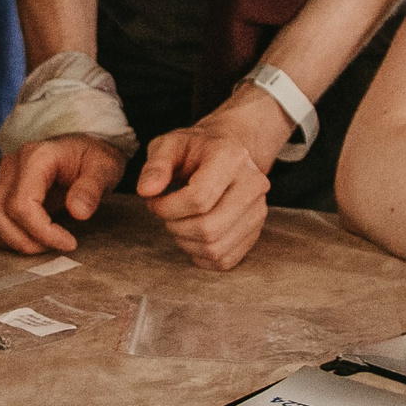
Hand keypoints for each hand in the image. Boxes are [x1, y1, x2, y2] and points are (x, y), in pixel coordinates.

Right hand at [0, 134, 127, 254]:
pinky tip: (26, 238)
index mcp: (35, 157)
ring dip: (11, 241)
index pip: (21, 204)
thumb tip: (78, 212)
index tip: (69, 243)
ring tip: (43, 243)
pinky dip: (0, 237)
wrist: (84, 148)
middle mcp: (12, 166)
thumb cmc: (93, 157)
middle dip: (26, 241)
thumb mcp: (104, 167)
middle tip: (57, 245)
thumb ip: (91, 188)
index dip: (42, 232)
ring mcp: (2, 179)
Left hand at [137, 107, 273, 271]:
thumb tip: (146, 191)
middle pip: (209, 228)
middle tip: (165, 214)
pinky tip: (191, 235)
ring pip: (215, 248)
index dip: (167, 207)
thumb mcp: (168, 145)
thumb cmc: (193, 150)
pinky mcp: (255, 231)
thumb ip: (156, 166)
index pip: (199, 198)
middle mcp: (253, 184)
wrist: (225, 154)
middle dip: (176, 226)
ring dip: (186, 242)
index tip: (154, 201)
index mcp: (231, 156)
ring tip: (178, 222)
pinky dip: (200, 255)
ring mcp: (259, 210)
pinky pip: (224, 259)